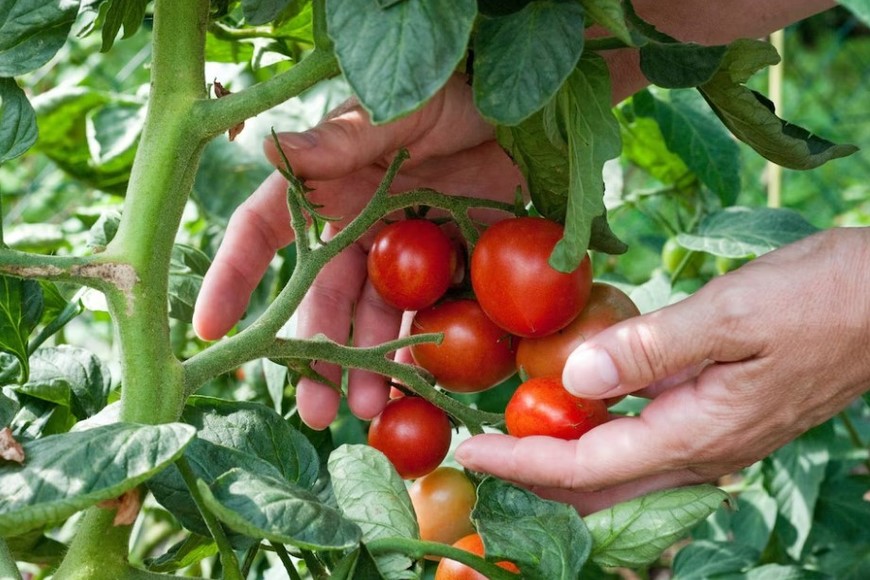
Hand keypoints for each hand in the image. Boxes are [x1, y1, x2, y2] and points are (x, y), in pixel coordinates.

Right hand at [192, 74, 523, 428]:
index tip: (210, 329)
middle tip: (316, 409)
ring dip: (368, 364)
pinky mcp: (445, 265)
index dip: (233, 278)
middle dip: (315, 352)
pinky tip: (419, 385)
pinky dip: (422, 350)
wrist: (523, 112)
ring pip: (372, 317)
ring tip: (372, 408)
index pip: (262, 233)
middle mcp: (354, 226)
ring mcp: (400, 251)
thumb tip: (269, 146)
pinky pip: (427, 314)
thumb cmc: (450, 93)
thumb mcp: (396, 111)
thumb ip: (342, 138)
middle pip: (321, 297)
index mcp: (326, 187)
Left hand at [456, 227, 869, 513]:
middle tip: (480, 455)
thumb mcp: (731, 314)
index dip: (521, 462)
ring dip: (564, 467)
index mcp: (697, 433)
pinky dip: (600, 444)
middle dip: (534, 479)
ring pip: (622, 478)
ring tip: (514, 440)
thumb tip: (573, 380)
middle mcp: (703, 452)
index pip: (586, 467)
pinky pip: (646, 451)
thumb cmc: (821, 299)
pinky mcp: (722, 421)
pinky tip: (580, 415)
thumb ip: (650, 350)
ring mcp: (715, 442)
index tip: (469, 450)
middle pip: (599, 490)